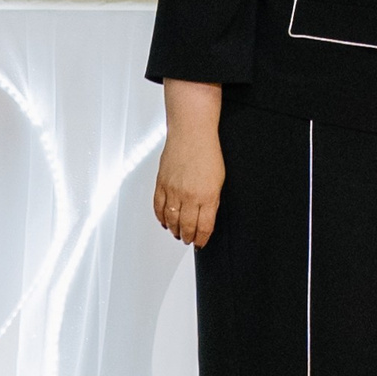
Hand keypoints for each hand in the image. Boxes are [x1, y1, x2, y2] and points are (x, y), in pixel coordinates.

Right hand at [154, 77, 224, 246]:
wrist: (191, 132)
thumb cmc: (207, 151)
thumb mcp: (219, 179)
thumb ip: (212, 200)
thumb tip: (207, 216)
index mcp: (207, 196)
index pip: (203, 227)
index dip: (202, 239)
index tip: (201, 243)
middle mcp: (189, 196)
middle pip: (186, 227)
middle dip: (188, 237)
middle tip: (189, 240)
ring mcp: (173, 191)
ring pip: (171, 221)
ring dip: (174, 230)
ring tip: (178, 233)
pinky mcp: (161, 184)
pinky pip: (158, 208)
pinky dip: (161, 218)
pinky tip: (165, 221)